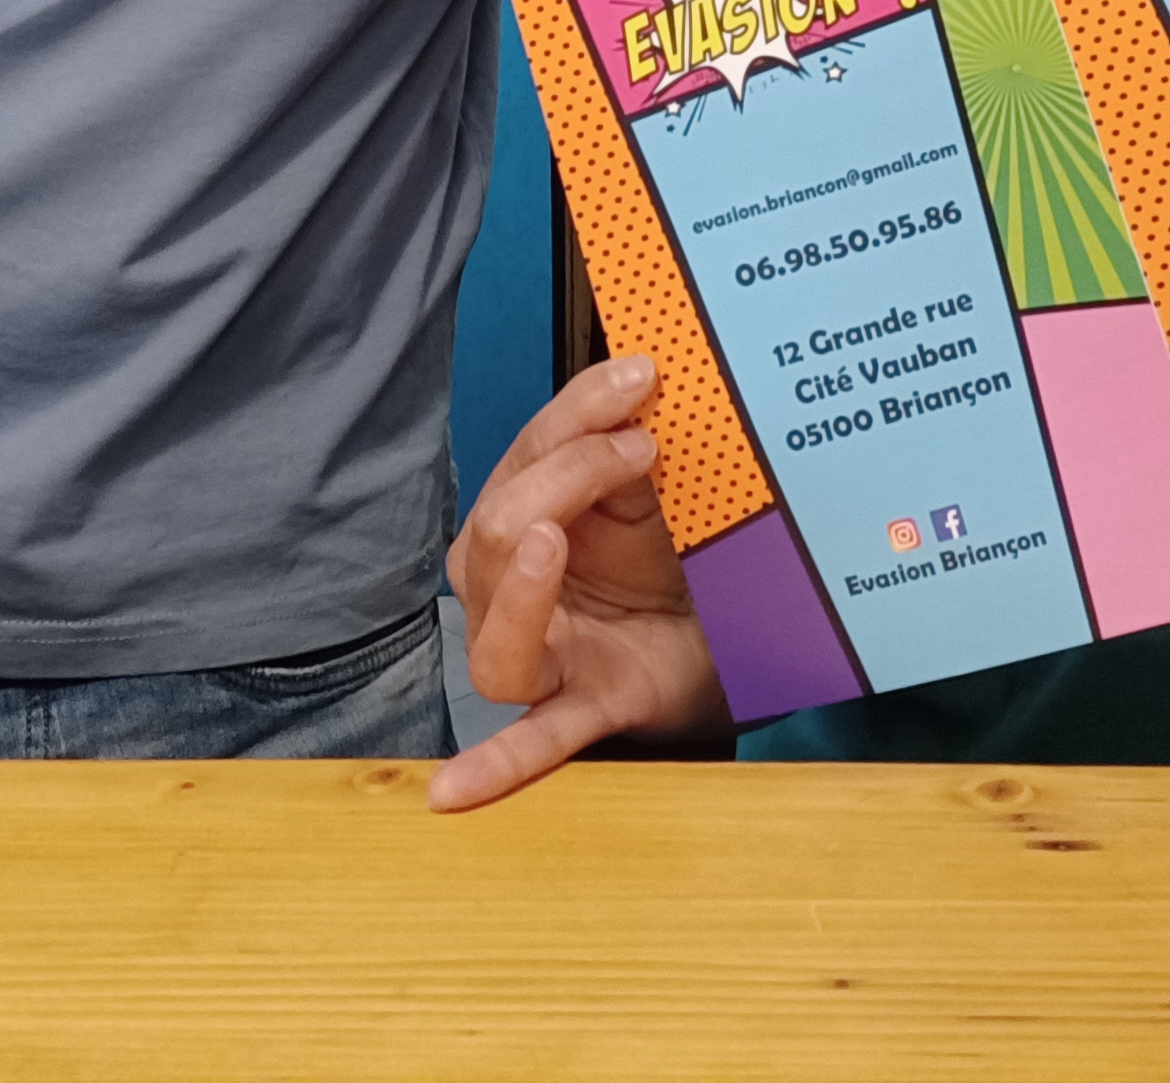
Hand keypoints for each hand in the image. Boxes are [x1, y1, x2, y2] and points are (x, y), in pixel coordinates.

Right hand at [425, 355, 731, 810]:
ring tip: (549, 539)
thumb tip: (637, 377)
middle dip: (566, 478)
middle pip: (499, 531)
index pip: (524, 459)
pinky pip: (530, 744)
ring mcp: (538, 657)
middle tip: (642, 451)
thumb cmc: (664, 553)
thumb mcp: (643, 486)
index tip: (641, 382)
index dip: (578, 416)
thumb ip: (622, 437)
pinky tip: (450, 793)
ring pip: (499, 635)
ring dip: (522, 589)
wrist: (720, 626)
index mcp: (515, 521)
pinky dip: (489, 769)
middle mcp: (504, 591)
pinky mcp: (582, 708)